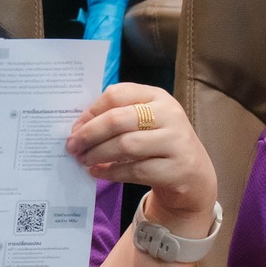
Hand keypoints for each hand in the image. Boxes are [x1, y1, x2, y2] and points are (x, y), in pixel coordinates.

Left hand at [65, 85, 216, 235]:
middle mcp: (169, 115)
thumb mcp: (145, 121)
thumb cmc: (159, 142)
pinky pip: (135, 170)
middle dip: (89, 134)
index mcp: (157, 96)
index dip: (91, 111)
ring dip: (97, 154)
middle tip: (72, 146)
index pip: (117, 94)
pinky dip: (111, 172)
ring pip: (126, 145)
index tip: (75, 127)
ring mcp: (175, 141)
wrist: (193, 172)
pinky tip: (98, 172)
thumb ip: (118, 117)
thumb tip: (78, 128)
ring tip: (83, 160)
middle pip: (118, 120)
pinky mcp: (175, 168)